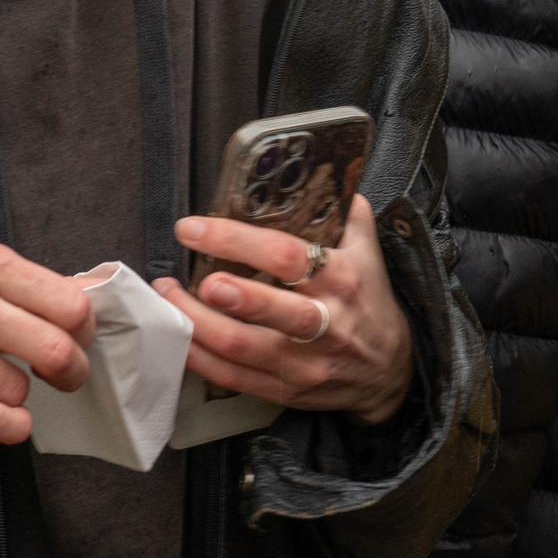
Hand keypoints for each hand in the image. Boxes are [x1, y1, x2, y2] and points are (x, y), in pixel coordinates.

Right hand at [0, 236, 96, 442]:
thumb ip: (28, 284)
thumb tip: (93, 299)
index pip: (67, 302)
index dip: (83, 330)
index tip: (75, 340)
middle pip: (52, 349)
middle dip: (70, 372)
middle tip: (64, 376)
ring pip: (17, 390)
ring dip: (19, 395)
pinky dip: (8, 427)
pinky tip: (3, 417)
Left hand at [153, 196, 412, 426]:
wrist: (390, 371)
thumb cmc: (369, 300)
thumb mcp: (368, 250)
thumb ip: (346, 211)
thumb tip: (323, 168)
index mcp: (341, 278)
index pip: (286, 256)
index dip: (236, 240)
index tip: (194, 228)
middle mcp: (324, 323)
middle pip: (269, 311)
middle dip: (226, 295)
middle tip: (187, 278)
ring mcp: (303, 362)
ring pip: (241, 348)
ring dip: (196, 323)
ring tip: (167, 297)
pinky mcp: (285, 389)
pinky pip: (232, 378)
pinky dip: (199, 357)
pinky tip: (178, 333)